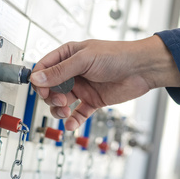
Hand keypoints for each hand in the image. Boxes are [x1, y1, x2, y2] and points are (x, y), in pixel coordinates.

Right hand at [30, 36, 179, 130]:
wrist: (142, 69)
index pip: (44, 68)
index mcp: (68, 55)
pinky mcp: (93, 100)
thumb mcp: (85, 60)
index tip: (42, 90)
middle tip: (59, 101)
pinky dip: (73, 120)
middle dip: (50, 97)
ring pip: (61, 102)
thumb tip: (37, 79)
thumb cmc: (117, 55)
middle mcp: (73, 72)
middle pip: (50, 88)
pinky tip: (72, 123)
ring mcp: (83, 87)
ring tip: (66, 111)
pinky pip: (78, 113)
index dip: (40, 80)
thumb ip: (60, 71)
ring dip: (59, 110)